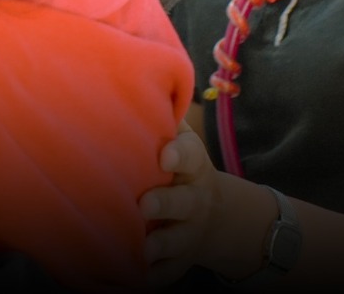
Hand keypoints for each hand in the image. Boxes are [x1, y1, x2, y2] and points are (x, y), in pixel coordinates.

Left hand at [140, 124, 221, 285]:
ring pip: (177, 242)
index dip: (180, 154)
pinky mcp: (179, 261)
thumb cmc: (177, 164)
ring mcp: (188, 233)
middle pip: (185, 202)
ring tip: (142, 248)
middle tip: (144, 203)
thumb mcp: (179, 138)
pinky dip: (154, 278)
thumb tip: (132, 70)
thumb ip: (162, 113)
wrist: (211, 214)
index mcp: (192, 166)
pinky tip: (132, 278)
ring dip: (161, 245)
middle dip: (166, 203)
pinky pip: (168, 275)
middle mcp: (194, 200)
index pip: (192, 156)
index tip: (165, 155)